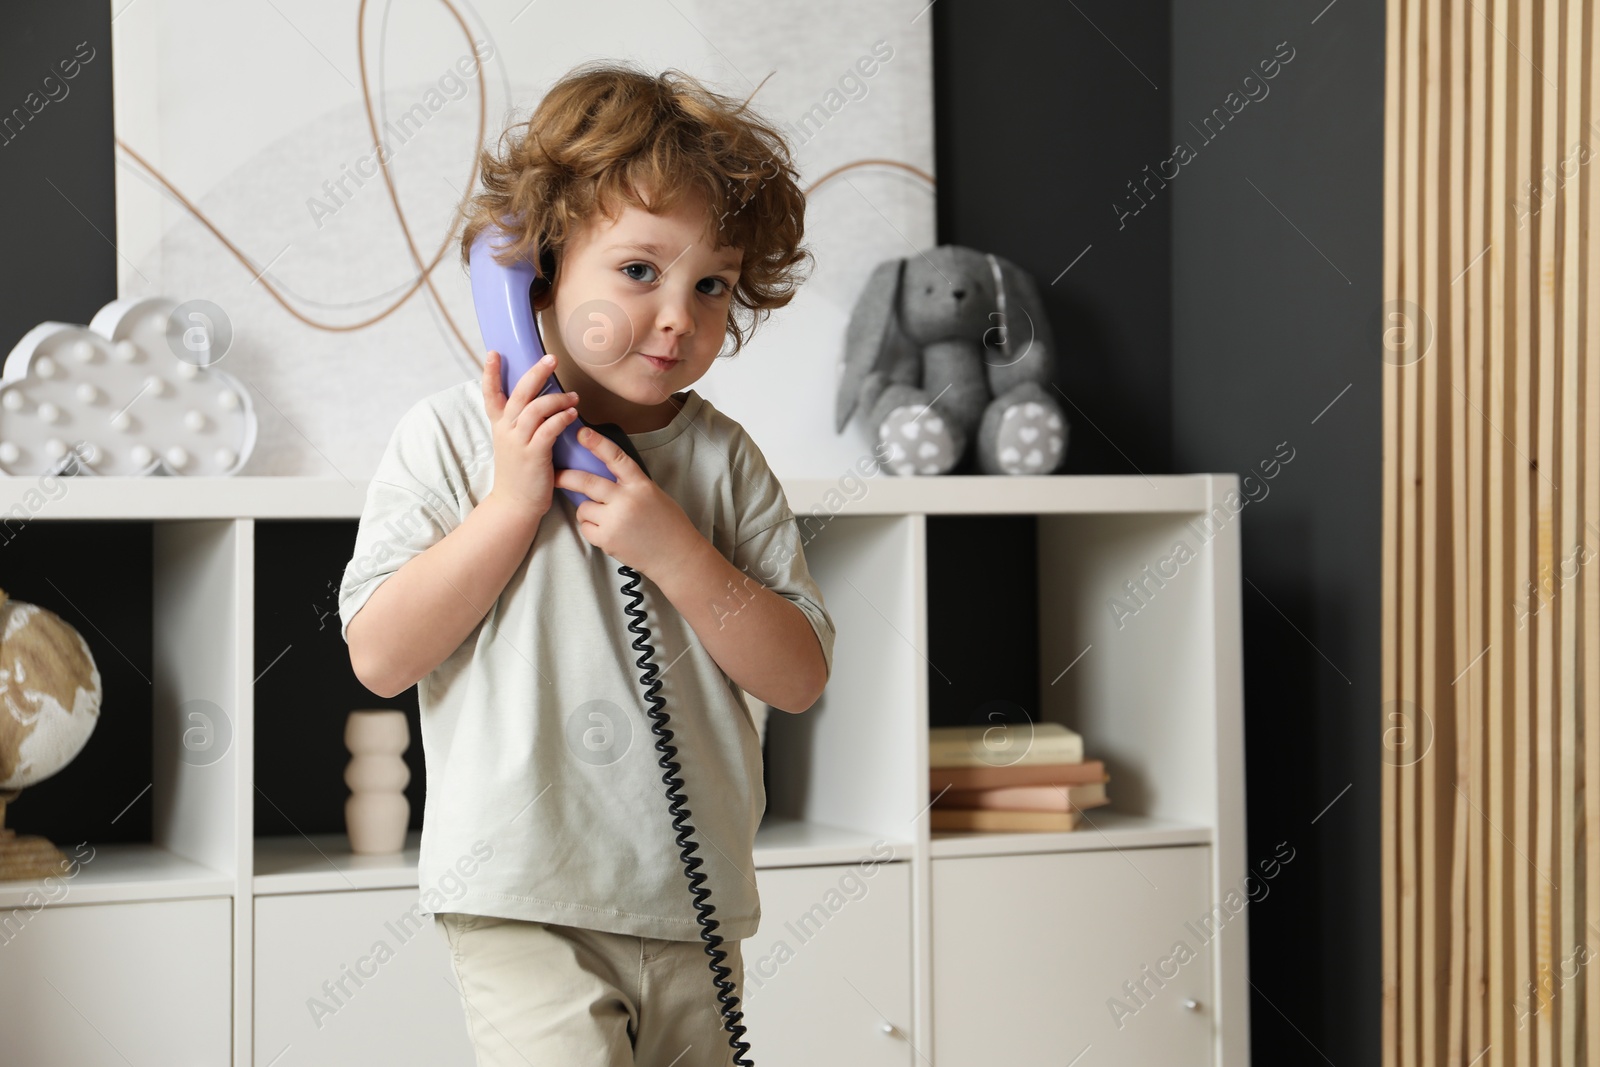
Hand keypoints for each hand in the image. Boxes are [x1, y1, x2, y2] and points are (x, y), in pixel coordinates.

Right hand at [482, 350, 579, 520]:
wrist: (515, 504)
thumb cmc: (519, 473)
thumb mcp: (513, 444)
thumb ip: (521, 424)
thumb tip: (539, 402)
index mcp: (500, 426)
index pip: (490, 394)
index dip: (491, 373)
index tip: (494, 353)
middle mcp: (506, 430)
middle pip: (519, 394)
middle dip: (535, 373)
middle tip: (551, 359)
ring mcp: (518, 442)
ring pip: (535, 409)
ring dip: (557, 398)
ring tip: (573, 396)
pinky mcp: (533, 455)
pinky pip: (548, 429)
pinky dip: (561, 418)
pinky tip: (572, 414)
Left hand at [554, 426, 701, 575]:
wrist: (676, 556)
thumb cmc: (668, 525)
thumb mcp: (654, 495)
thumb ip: (630, 485)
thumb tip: (604, 475)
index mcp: (641, 485)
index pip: (616, 457)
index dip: (597, 443)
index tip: (582, 432)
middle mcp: (626, 500)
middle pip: (587, 482)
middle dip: (566, 477)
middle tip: (556, 474)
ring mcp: (615, 520)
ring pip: (583, 507)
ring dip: (587, 511)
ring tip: (605, 519)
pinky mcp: (607, 539)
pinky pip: (585, 528)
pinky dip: (591, 529)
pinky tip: (608, 533)